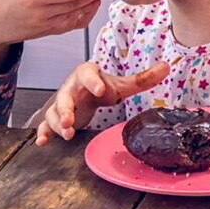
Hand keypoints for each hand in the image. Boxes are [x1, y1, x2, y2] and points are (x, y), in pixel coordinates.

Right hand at [36, 61, 169, 145]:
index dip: (92, 81)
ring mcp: (61, 104)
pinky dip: (43, 133)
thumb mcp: (120, 85)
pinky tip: (42, 141)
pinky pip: (45, 124)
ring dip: (57, 123)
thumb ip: (142, 79)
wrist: (83, 93)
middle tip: (70, 120)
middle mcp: (70, 88)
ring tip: (66, 134)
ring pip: (53, 112)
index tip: (99, 89)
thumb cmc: (100, 88)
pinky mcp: (55, 118)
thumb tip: (167, 67)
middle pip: (64, 96)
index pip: (87, 73)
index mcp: (86, 75)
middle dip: (66, 108)